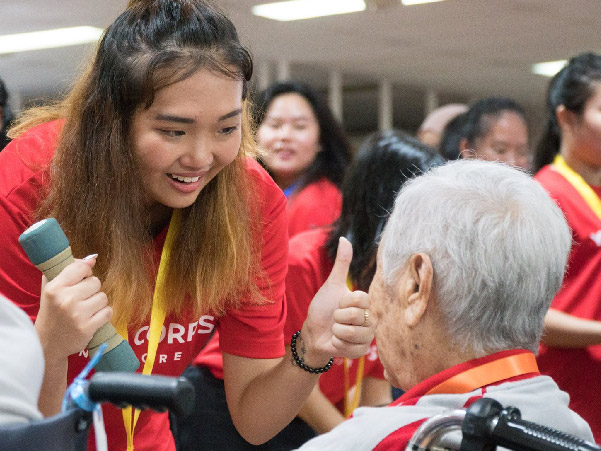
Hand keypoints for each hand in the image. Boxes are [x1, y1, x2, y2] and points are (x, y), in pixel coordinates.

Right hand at [35, 256, 111, 359]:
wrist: (47, 344)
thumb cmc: (51, 312)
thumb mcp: (51, 289)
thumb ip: (67, 270)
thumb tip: (92, 258)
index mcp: (55, 288)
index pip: (81, 267)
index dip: (85, 272)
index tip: (81, 280)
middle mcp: (66, 300)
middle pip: (95, 282)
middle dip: (91, 289)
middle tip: (82, 298)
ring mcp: (77, 315)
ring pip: (103, 296)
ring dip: (98, 302)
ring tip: (86, 309)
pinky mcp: (87, 328)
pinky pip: (108, 312)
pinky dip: (103, 314)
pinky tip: (93, 318)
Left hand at [301, 237, 373, 364]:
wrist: (313, 333)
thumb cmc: (323, 308)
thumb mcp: (331, 285)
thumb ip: (341, 264)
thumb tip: (345, 238)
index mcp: (365, 303)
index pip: (361, 298)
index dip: (344, 301)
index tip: (339, 303)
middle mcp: (370, 319)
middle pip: (357, 316)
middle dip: (338, 318)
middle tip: (335, 319)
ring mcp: (367, 336)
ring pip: (354, 333)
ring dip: (337, 332)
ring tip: (335, 331)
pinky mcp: (361, 352)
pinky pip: (352, 348)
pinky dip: (338, 345)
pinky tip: (336, 342)